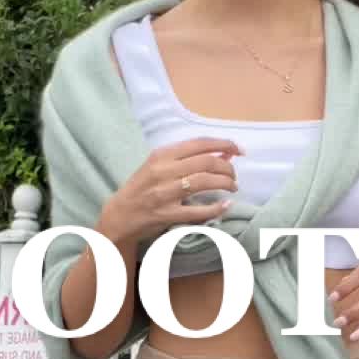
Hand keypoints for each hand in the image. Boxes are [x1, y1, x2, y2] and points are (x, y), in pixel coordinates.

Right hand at [102, 137, 242, 245]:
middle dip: (227, 167)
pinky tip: (225, 206)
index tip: (239, 149)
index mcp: (162, 155)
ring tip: (232, 187)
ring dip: (225, 183)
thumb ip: (188, 159)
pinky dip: (216, 208)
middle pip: (206, 162)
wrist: (119, 214)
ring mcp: (165, 193)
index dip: (224, 144)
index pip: (200, 144)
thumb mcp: (159, 166)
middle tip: (234, 176)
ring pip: (205, 181)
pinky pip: (198, 211)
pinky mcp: (167, 214)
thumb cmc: (141, 187)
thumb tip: (224, 153)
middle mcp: (163, 171)